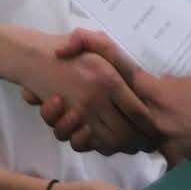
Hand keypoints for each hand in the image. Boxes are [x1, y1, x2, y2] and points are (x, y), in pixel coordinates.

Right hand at [24, 30, 157, 152]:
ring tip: (131, 146)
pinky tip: (105, 141)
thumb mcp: (95, 42)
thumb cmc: (69, 49)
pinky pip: (85, 143)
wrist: (33, 57)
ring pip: (108, 142)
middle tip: (148, 145)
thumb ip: (111, 50)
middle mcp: (97, 99)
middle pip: (126, 133)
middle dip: (139, 142)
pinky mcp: (66, 121)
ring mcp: (80, 113)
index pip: (138, 112)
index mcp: (109, 79)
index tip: (157, 131)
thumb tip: (137, 78)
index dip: (149, 126)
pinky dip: (97, 146)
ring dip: (121, 147)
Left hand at [131, 70, 190, 173]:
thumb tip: (171, 85)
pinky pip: (174, 143)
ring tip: (181, 115)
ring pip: (159, 128)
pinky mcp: (183, 158)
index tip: (142, 74)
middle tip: (163, 95)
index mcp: (163, 96)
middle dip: (152, 101)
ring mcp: (170, 142)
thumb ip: (183, 82)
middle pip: (145, 108)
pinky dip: (180, 137)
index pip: (137, 82)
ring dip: (166, 121)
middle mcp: (160, 121)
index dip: (138, 76)